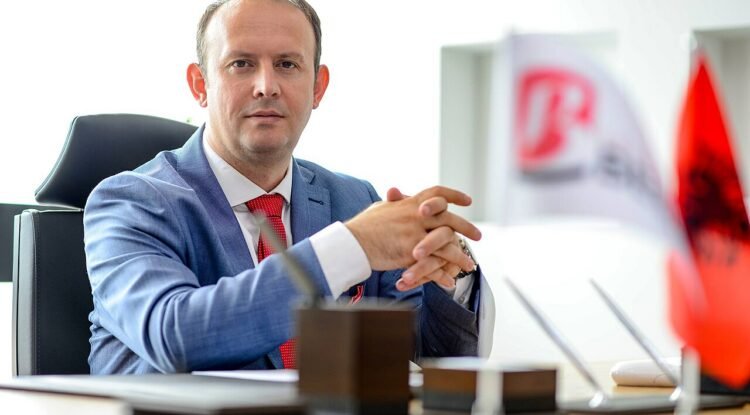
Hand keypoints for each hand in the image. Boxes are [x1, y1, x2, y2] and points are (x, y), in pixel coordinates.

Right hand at [345, 186, 480, 287]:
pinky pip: (434, 264)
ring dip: (460, 255)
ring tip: (469, 264)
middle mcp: (416, 215)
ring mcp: (415, 234)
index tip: (467, 200)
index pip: (437, 193)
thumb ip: (395, 202)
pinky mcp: (411, 253)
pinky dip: (442, 274)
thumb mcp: (381, 207)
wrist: (352, 242)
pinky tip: (449, 280)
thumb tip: (397, 194)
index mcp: (410, 203)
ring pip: (446, 244)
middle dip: (466, 227)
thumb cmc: (363, 226)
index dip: (454, 195)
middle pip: (449, 219)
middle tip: (478, 236)